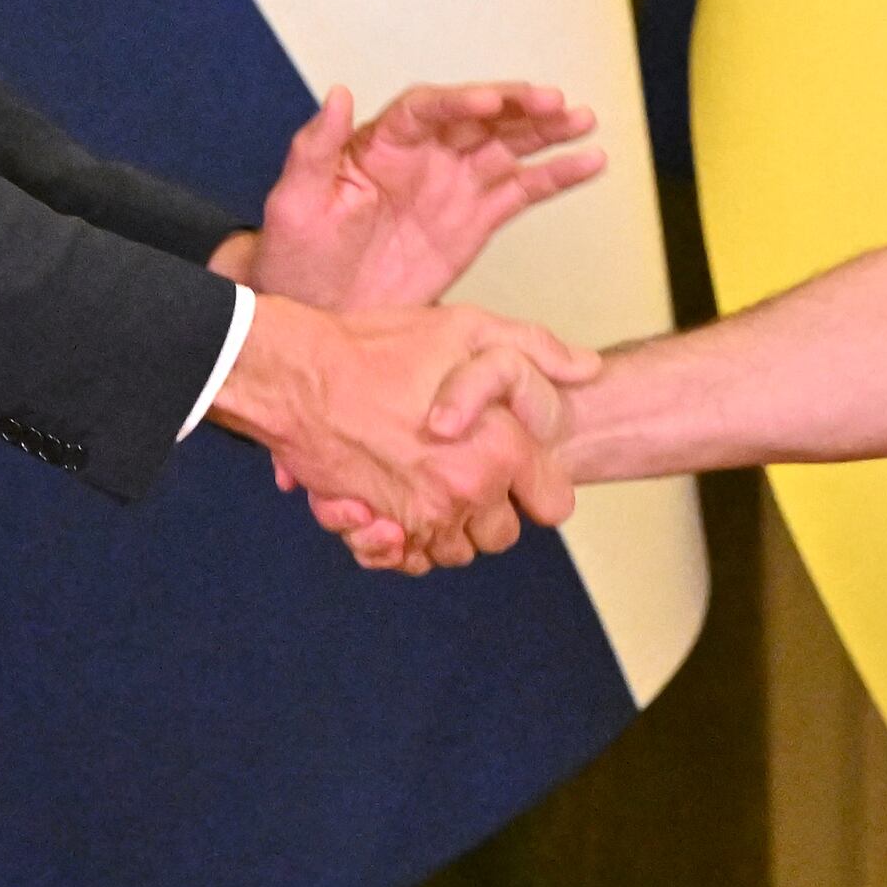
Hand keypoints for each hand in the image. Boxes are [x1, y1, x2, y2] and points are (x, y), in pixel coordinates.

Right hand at [210, 298, 595, 571]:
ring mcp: (422, 516)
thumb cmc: (379, 348)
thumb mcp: (468, 327)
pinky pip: (409, 559)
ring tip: (422, 479)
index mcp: (501, 449)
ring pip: (455, 550)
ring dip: (445, 526)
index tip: (515, 466)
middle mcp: (468, 492)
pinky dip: (402, 543)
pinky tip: (391, 503)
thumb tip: (587, 368)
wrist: (299, 377)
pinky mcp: (380, 530)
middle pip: (503, 534)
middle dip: (489, 508)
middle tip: (460, 465)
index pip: (554, 503)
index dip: (537, 483)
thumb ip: (536, 350)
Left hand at [240, 81, 604, 312]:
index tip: (491, 102)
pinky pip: (521, 192)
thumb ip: (313, 148)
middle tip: (555, 102)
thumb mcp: (293, 203)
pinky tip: (590, 162)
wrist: (317, 314)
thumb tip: (336, 93)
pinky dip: (556, 176)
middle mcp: (424, 155)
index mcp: (381, 144)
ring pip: (507, 147)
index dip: (460, 102)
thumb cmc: (294, 256)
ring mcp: (453, 186)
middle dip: (517, 107)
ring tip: (584, 121)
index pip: (427, 109)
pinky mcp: (474, 221)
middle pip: (478, 119)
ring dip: (546, 131)